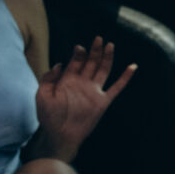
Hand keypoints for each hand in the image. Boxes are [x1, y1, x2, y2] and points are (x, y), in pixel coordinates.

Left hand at [35, 38, 134, 157]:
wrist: (59, 135)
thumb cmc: (48, 117)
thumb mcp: (42, 95)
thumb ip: (48, 78)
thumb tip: (59, 64)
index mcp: (68, 80)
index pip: (76, 61)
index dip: (79, 53)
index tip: (79, 48)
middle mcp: (82, 83)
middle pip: (91, 62)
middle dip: (94, 50)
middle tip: (98, 38)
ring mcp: (93, 91)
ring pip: (103, 70)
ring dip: (107, 58)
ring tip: (110, 45)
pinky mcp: (102, 102)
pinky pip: (117, 88)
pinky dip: (125, 78)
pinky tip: (132, 67)